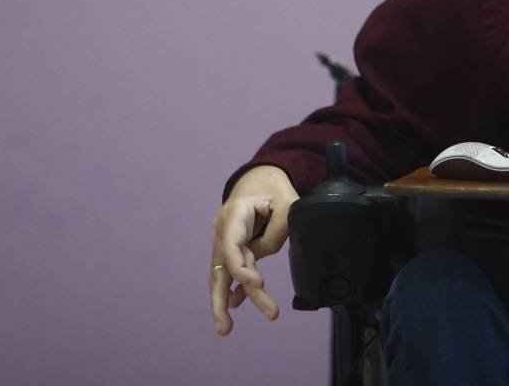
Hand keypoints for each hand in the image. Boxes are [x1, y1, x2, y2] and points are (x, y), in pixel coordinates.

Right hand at [209, 165, 298, 334]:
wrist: (260, 179)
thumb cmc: (275, 190)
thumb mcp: (288, 204)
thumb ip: (276, 233)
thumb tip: (259, 262)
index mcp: (235, 214)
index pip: (231, 246)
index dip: (241, 269)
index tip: (259, 283)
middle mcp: (223, 230)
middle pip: (220, 268)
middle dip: (220, 300)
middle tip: (226, 328)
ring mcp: (224, 241)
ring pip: (222, 276)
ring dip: (223, 303)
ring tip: (225, 329)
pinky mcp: (232, 251)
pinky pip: (229, 274)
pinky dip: (231, 291)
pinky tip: (233, 307)